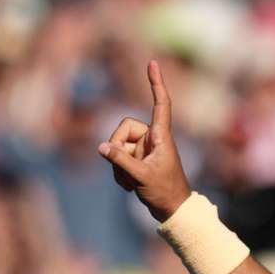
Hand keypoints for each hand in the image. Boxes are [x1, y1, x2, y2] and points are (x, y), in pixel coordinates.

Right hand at [98, 60, 190, 221]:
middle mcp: (153, 138)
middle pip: (123, 129)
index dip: (156, 83)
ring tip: (133, 183)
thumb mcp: (141, 177)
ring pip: (117, 146)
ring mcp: (144, 149)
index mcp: (161, 136)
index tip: (153, 63)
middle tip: (127, 171)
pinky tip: (131, 187)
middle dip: (118, 149)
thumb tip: (101, 146)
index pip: (160, 104)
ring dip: (119, 167)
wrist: (173, 211)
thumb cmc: (165, 192)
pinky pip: (118, 159)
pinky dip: (120, 174)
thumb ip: (120, 161)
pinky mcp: (138, 159)